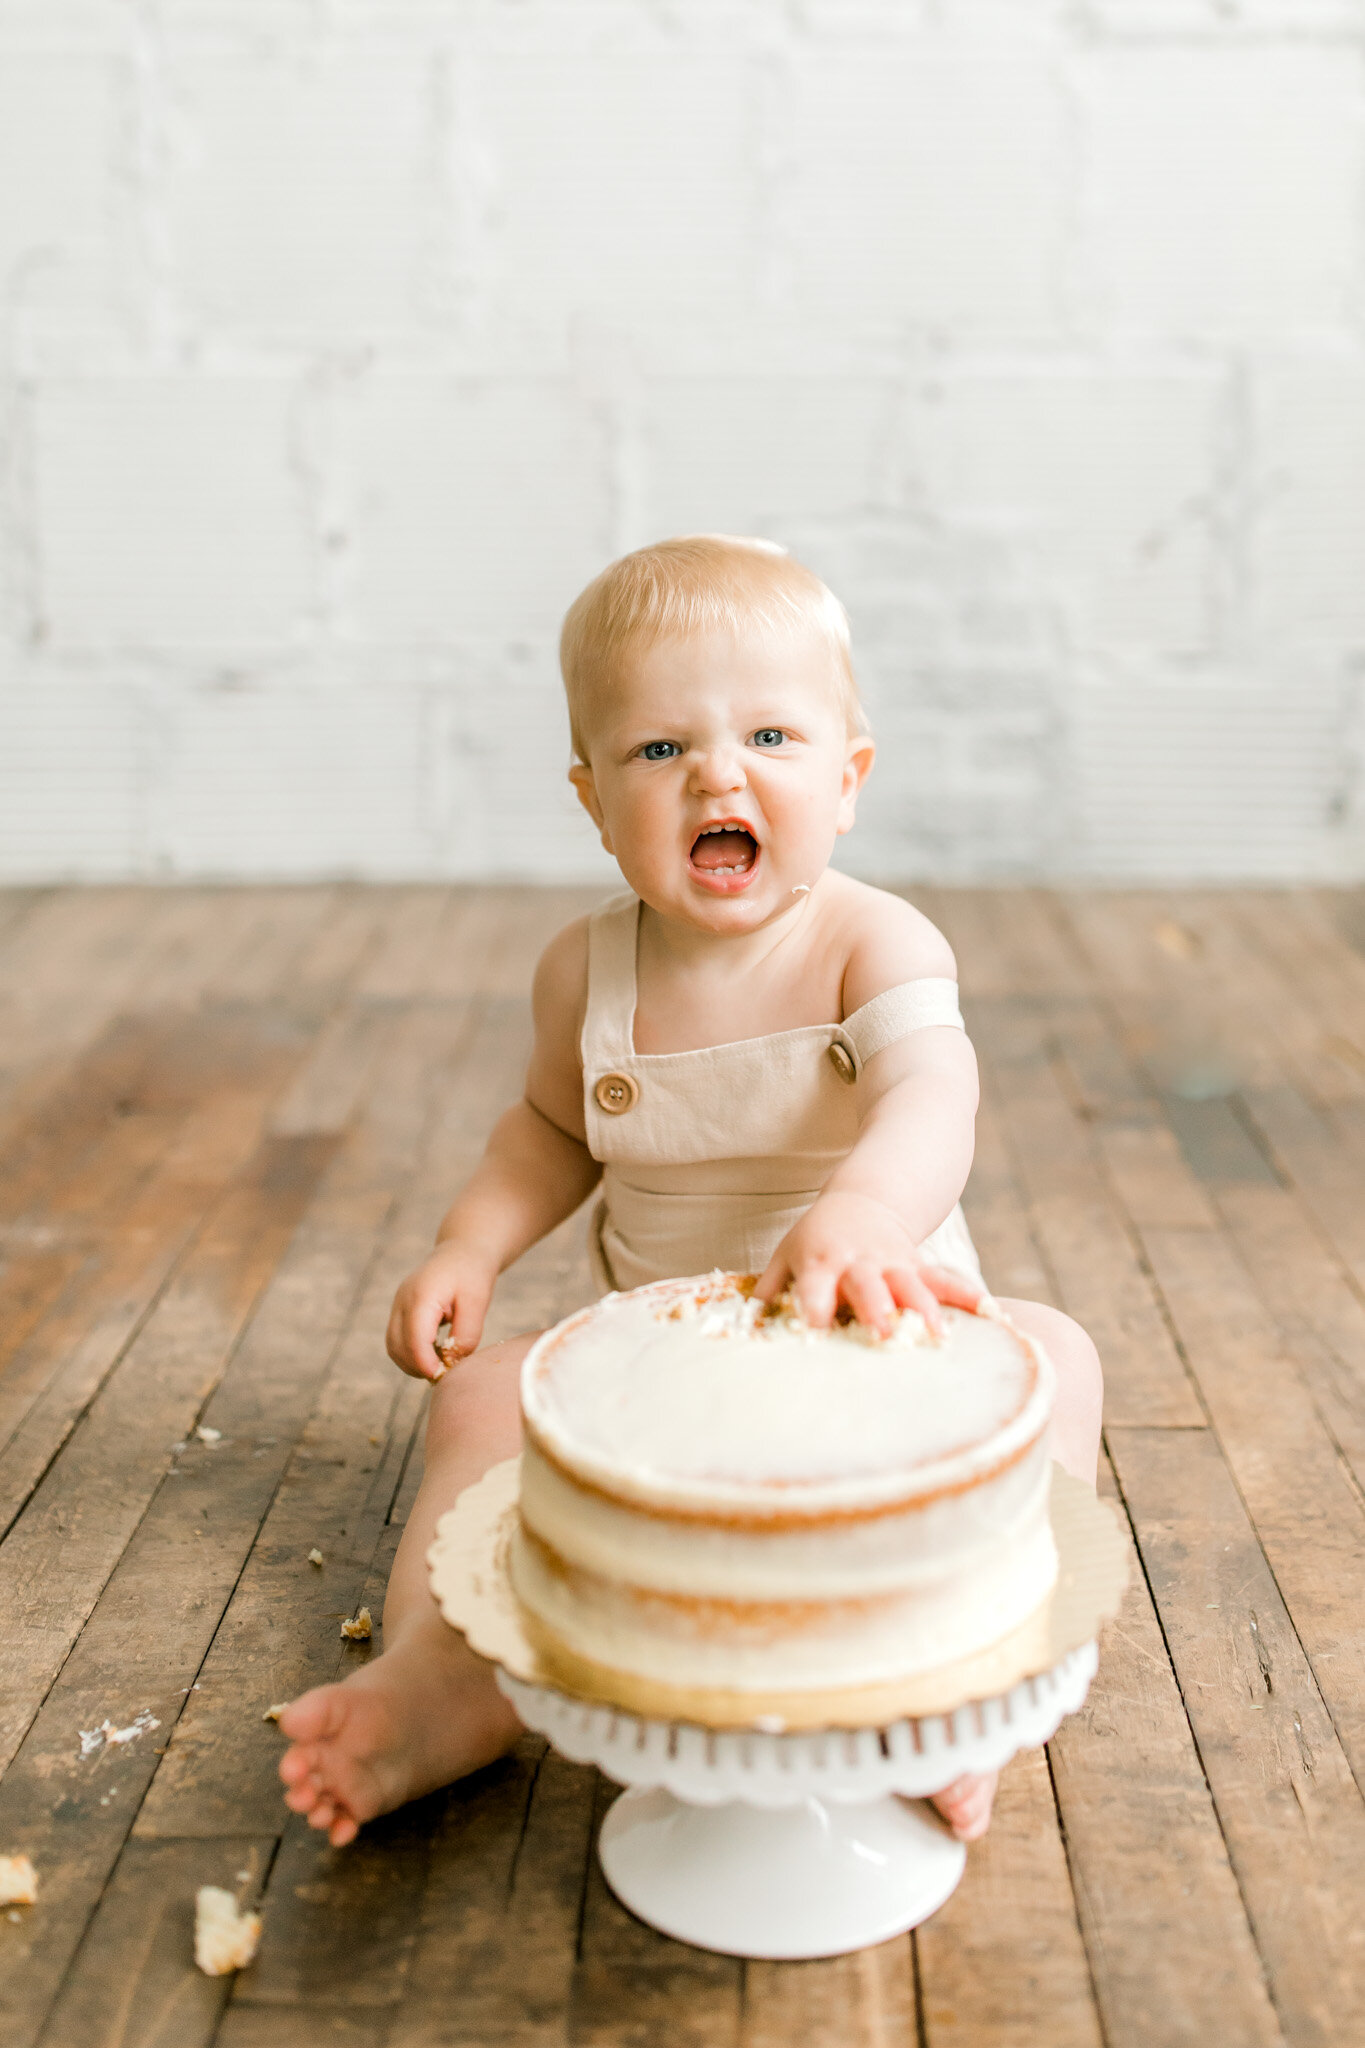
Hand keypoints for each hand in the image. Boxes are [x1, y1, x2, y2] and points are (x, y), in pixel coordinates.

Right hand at [385, 1241, 495, 1380]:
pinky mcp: (399, 1310)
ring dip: (412, 1363)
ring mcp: (398, 1304)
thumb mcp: (478, 1301)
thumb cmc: (472, 1273)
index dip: (425, 1363)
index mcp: (422, 1295)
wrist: (462, 1250)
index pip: (415, 1338)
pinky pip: (397, 1340)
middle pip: (398, 1346)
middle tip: (444, 1376)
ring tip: (439, 1367)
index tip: (441, 1377)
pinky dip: (410, 1354)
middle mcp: (403, 1300)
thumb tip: (453, 1362)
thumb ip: (467, 1333)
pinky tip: (433, 1356)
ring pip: (393, 1346)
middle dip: (418, 1367)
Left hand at [755, 1189, 982, 1337]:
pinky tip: (989, 1313)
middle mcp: (858, 1262)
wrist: (865, 1200)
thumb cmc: (817, 1238)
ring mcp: (893, 1263)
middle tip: (883, 1333)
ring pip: (911, 1284)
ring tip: (937, 1336)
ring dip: (924, 1308)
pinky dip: (967, 1295)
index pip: (814, 1286)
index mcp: (820, 1261)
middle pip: (867, 1285)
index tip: (816, 1330)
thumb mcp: (786, 1254)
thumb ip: (768, 1290)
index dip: (814, 1306)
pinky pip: (946, 1280)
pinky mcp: (919, 1266)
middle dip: (876, 1307)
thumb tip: (746, 1327)